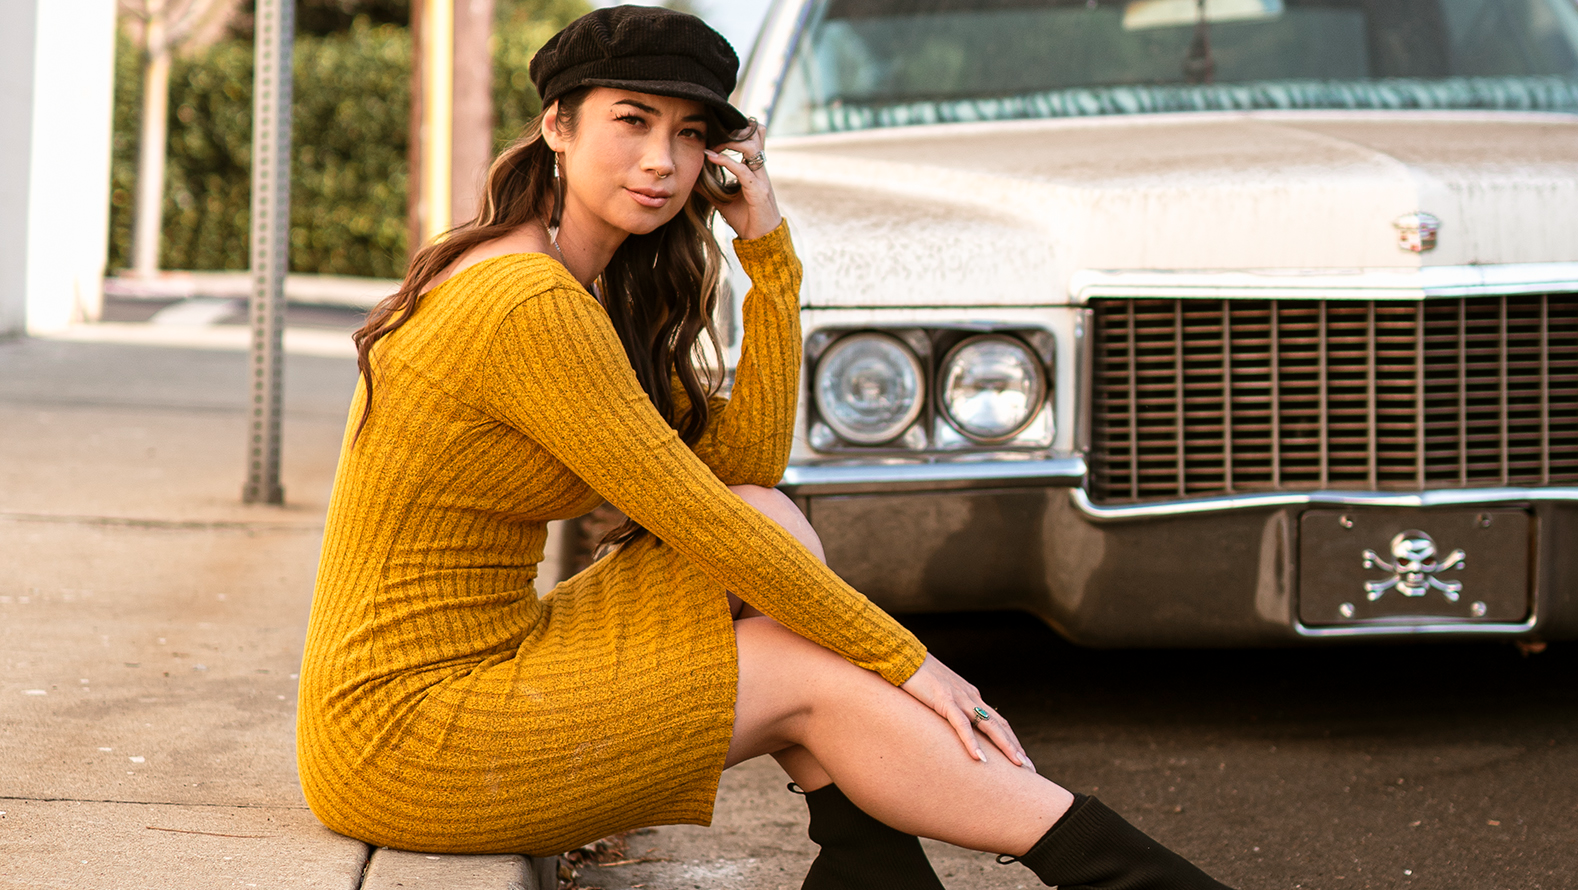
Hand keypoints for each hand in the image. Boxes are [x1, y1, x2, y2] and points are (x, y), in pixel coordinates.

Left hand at [703, 121, 782, 240]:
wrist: (760, 240)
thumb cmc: (746, 219)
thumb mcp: (723, 200)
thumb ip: (710, 189)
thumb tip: (692, 180)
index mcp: (754, 170)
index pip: (753, 139)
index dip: (738, 130)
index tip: (715, 134)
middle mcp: (759, 171)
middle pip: (757, 135)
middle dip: (736, 130)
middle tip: (715, 137)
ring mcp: (760, 180)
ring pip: (753, 147)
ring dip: (732, 142)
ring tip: (713, 147)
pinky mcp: (758, 191)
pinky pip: (743, 170)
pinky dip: (726, 161)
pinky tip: (711, 158)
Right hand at [900, 654, 1033, 769]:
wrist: (904, 656)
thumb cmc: (918, 676)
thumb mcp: (939, 694)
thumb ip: (948, 707)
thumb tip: (950, 725)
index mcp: (971, 696)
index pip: (998, 721)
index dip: (1011, 740)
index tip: (1020, 759)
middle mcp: (971, 697)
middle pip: (1000, 725)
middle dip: (1015, 747)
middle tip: (1030, 769)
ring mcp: (959, 698)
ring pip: (989, 725)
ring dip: (1005, 746)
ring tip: (1018, 766)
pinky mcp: (944, 701)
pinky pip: (961, 725)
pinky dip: (972, 742)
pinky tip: (980, 759)